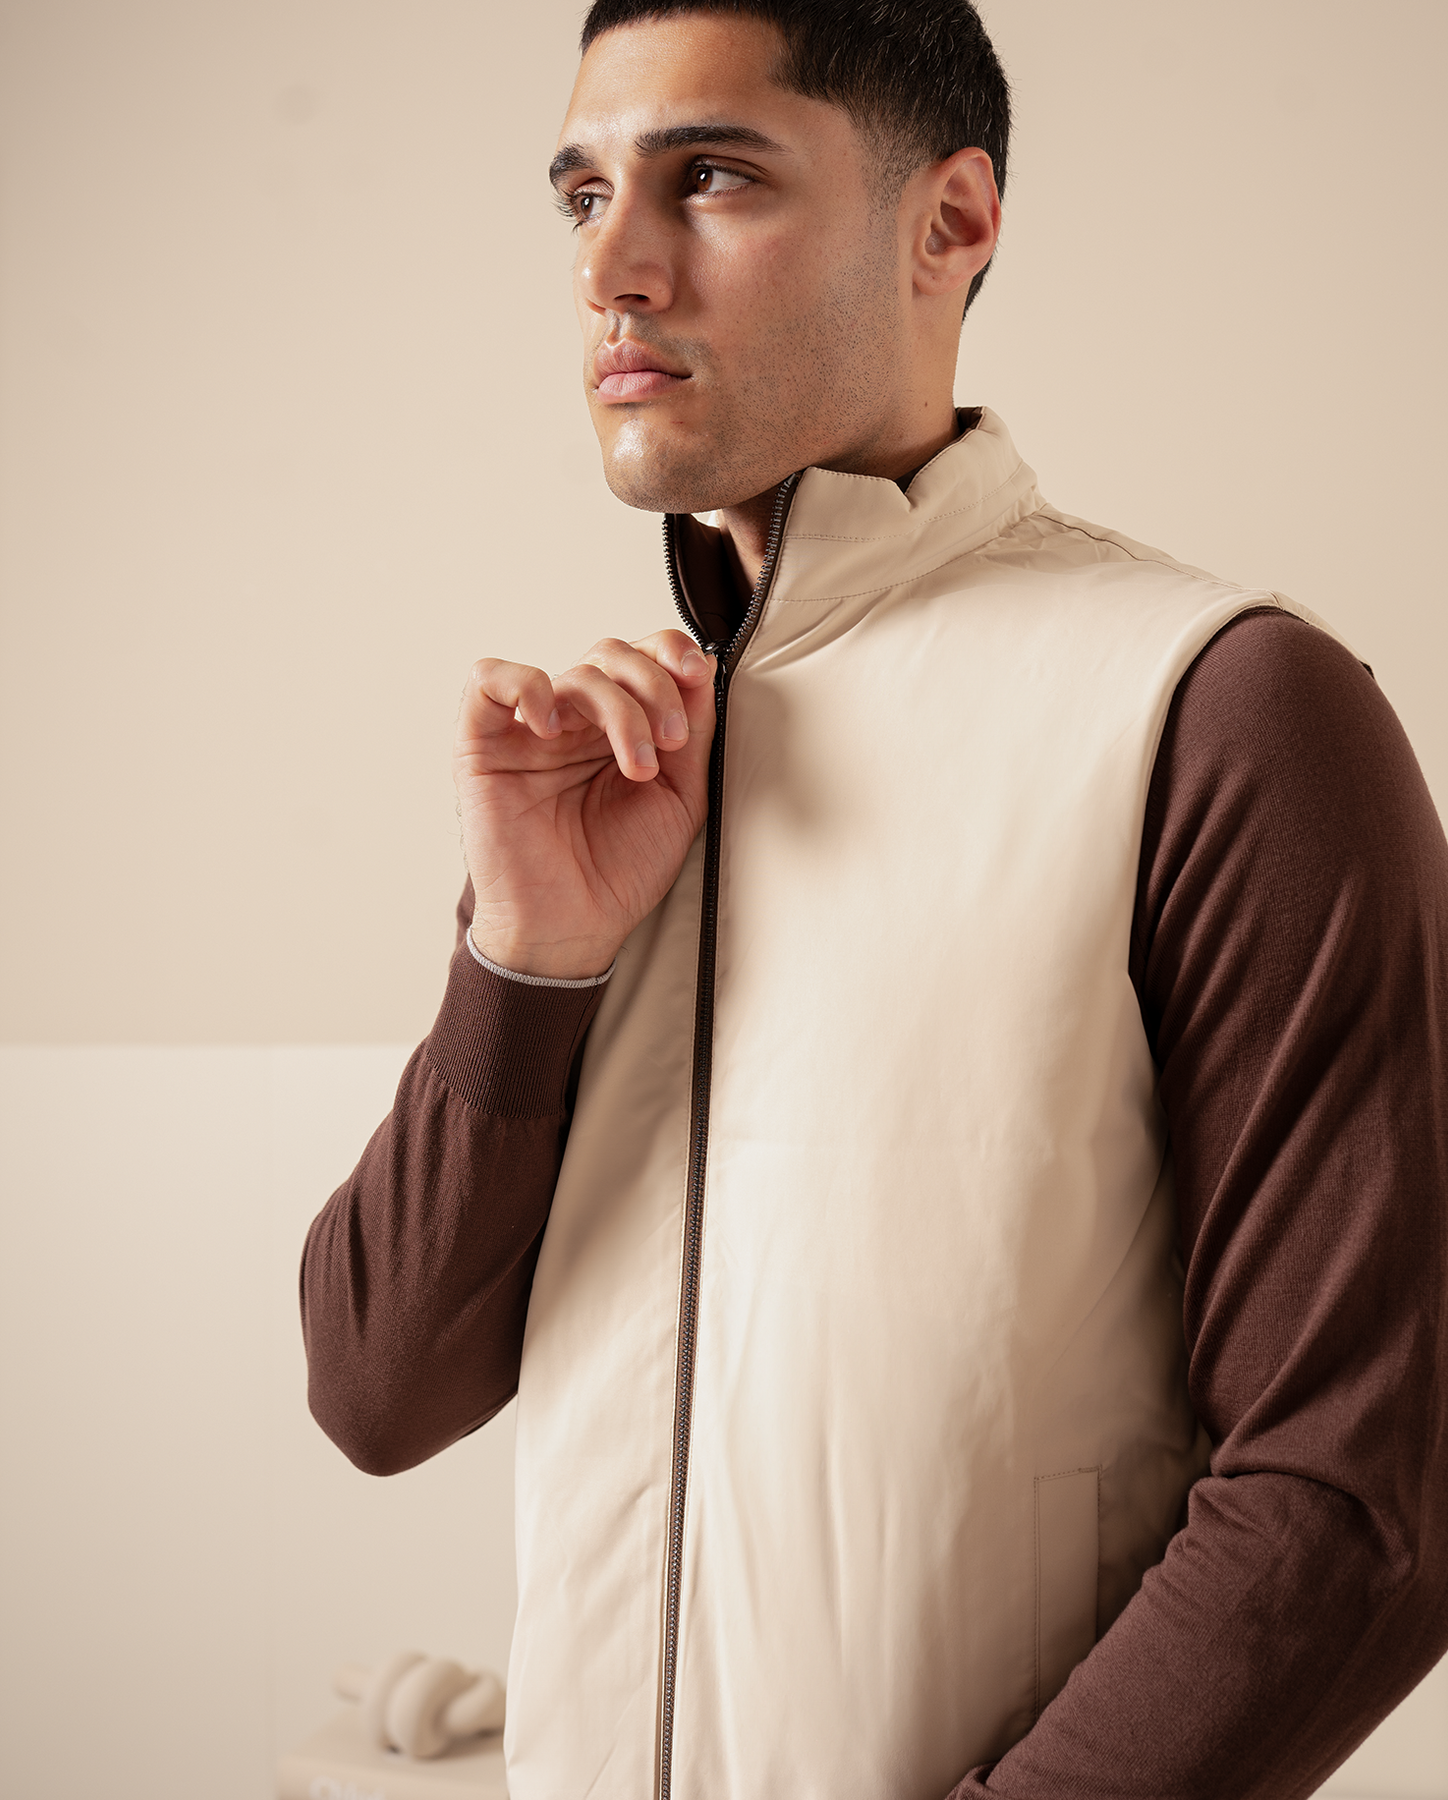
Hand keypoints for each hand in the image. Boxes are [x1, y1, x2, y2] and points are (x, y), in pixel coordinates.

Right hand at [453, 631, 716, 978]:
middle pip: (611, 657)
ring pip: (573, 674)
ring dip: (618, 709)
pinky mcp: (484, 746)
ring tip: (637, 766)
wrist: (572, 928)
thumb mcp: (681, 798)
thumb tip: (703, 669)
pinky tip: (554, 728)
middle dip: (653, 687)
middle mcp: (575, 724)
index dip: (669, 652)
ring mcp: (530, 733)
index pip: (641, 658)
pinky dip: (525, 686)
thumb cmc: (619, 872)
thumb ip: (693, 734)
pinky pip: (489, 681)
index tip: (695, 675)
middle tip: (670, 742)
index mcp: (617, 729)